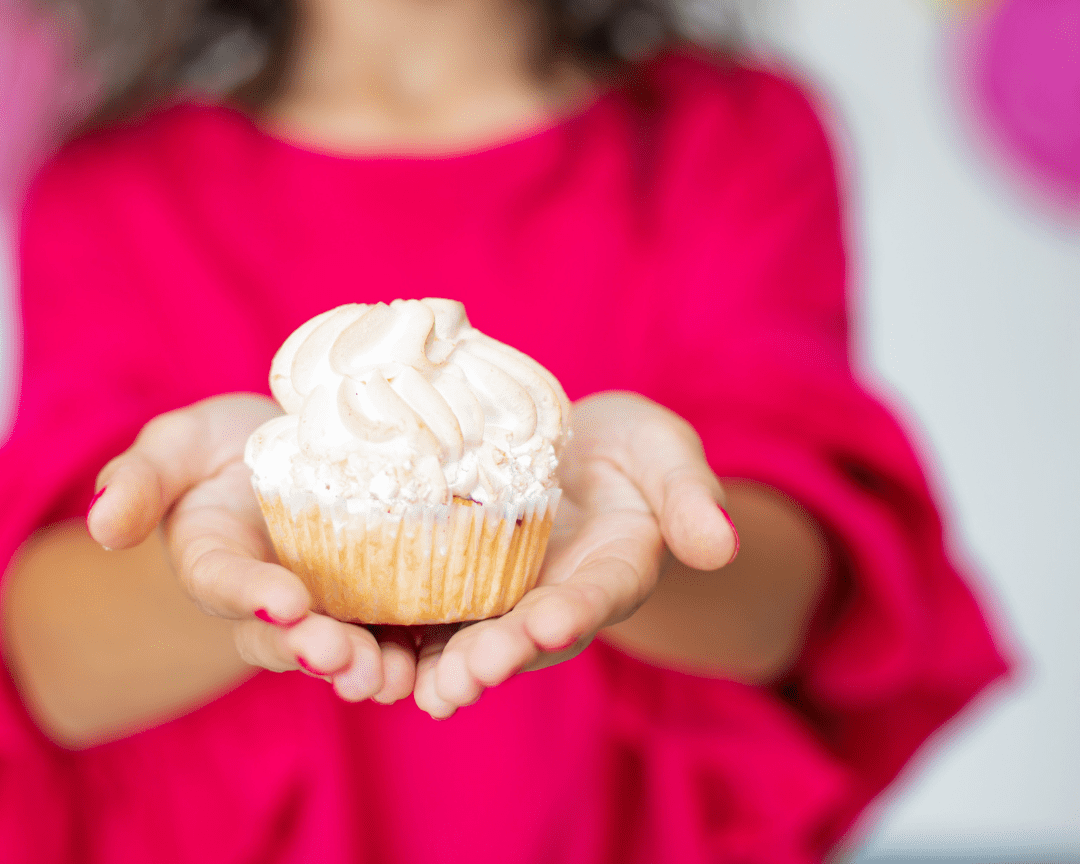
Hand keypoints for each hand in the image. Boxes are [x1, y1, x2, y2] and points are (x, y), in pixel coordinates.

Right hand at [87, 394, 415, 704]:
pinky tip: (436, 656)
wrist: (284, 447)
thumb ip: (140, 480)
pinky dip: (410, 645)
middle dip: (312, 650)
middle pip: (286, 635)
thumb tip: (102, 523)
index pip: (226, 582)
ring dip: (364, 664)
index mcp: (215, 562)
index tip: (284, 597)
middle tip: (343, 659)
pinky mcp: (373, 590)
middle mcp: (269, 594)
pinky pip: (390, 625)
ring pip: (340, 644)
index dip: (252, 593)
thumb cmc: (219, 449)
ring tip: (389, 677)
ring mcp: (323, 598)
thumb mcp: (175, 448)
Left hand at [410, 392, 738, 717]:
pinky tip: (367, 643)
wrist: (576, 450)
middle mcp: (555, 595)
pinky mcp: (459, 576)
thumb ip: (691, 497)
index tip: (554, 620)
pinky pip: (429, 607)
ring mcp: (504, 591)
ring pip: (472, 634)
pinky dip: (402, 628)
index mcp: (611, 569)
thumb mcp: (666, 456)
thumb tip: (722, 545)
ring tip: (414, 685)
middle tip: (464, 678)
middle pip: (526, 632)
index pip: (597, 594)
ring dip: (444, 663)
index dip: (577, 609)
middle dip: (497, 655)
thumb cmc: (631, 451)